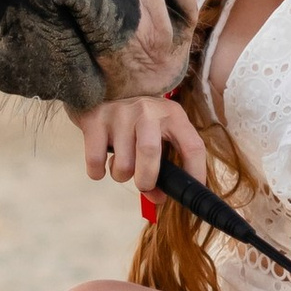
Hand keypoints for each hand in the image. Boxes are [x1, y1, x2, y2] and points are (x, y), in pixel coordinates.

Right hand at [75, 92, 209, 194]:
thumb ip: (164, 164)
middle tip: (144, 186)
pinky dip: (97, 172)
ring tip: (121, 166)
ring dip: (121, 176)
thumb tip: (157, 198)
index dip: (195, 173)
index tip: (188, 192)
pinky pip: (95, 161)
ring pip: (123, 164)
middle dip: (147, 180)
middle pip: (149, 152)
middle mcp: (148, 110)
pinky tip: (103, 164)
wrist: (102, 92)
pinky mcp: (95, 119)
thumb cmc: (137, 123)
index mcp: (172, 114)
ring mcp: (120, 113)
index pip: (193, 146)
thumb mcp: (159, 132)